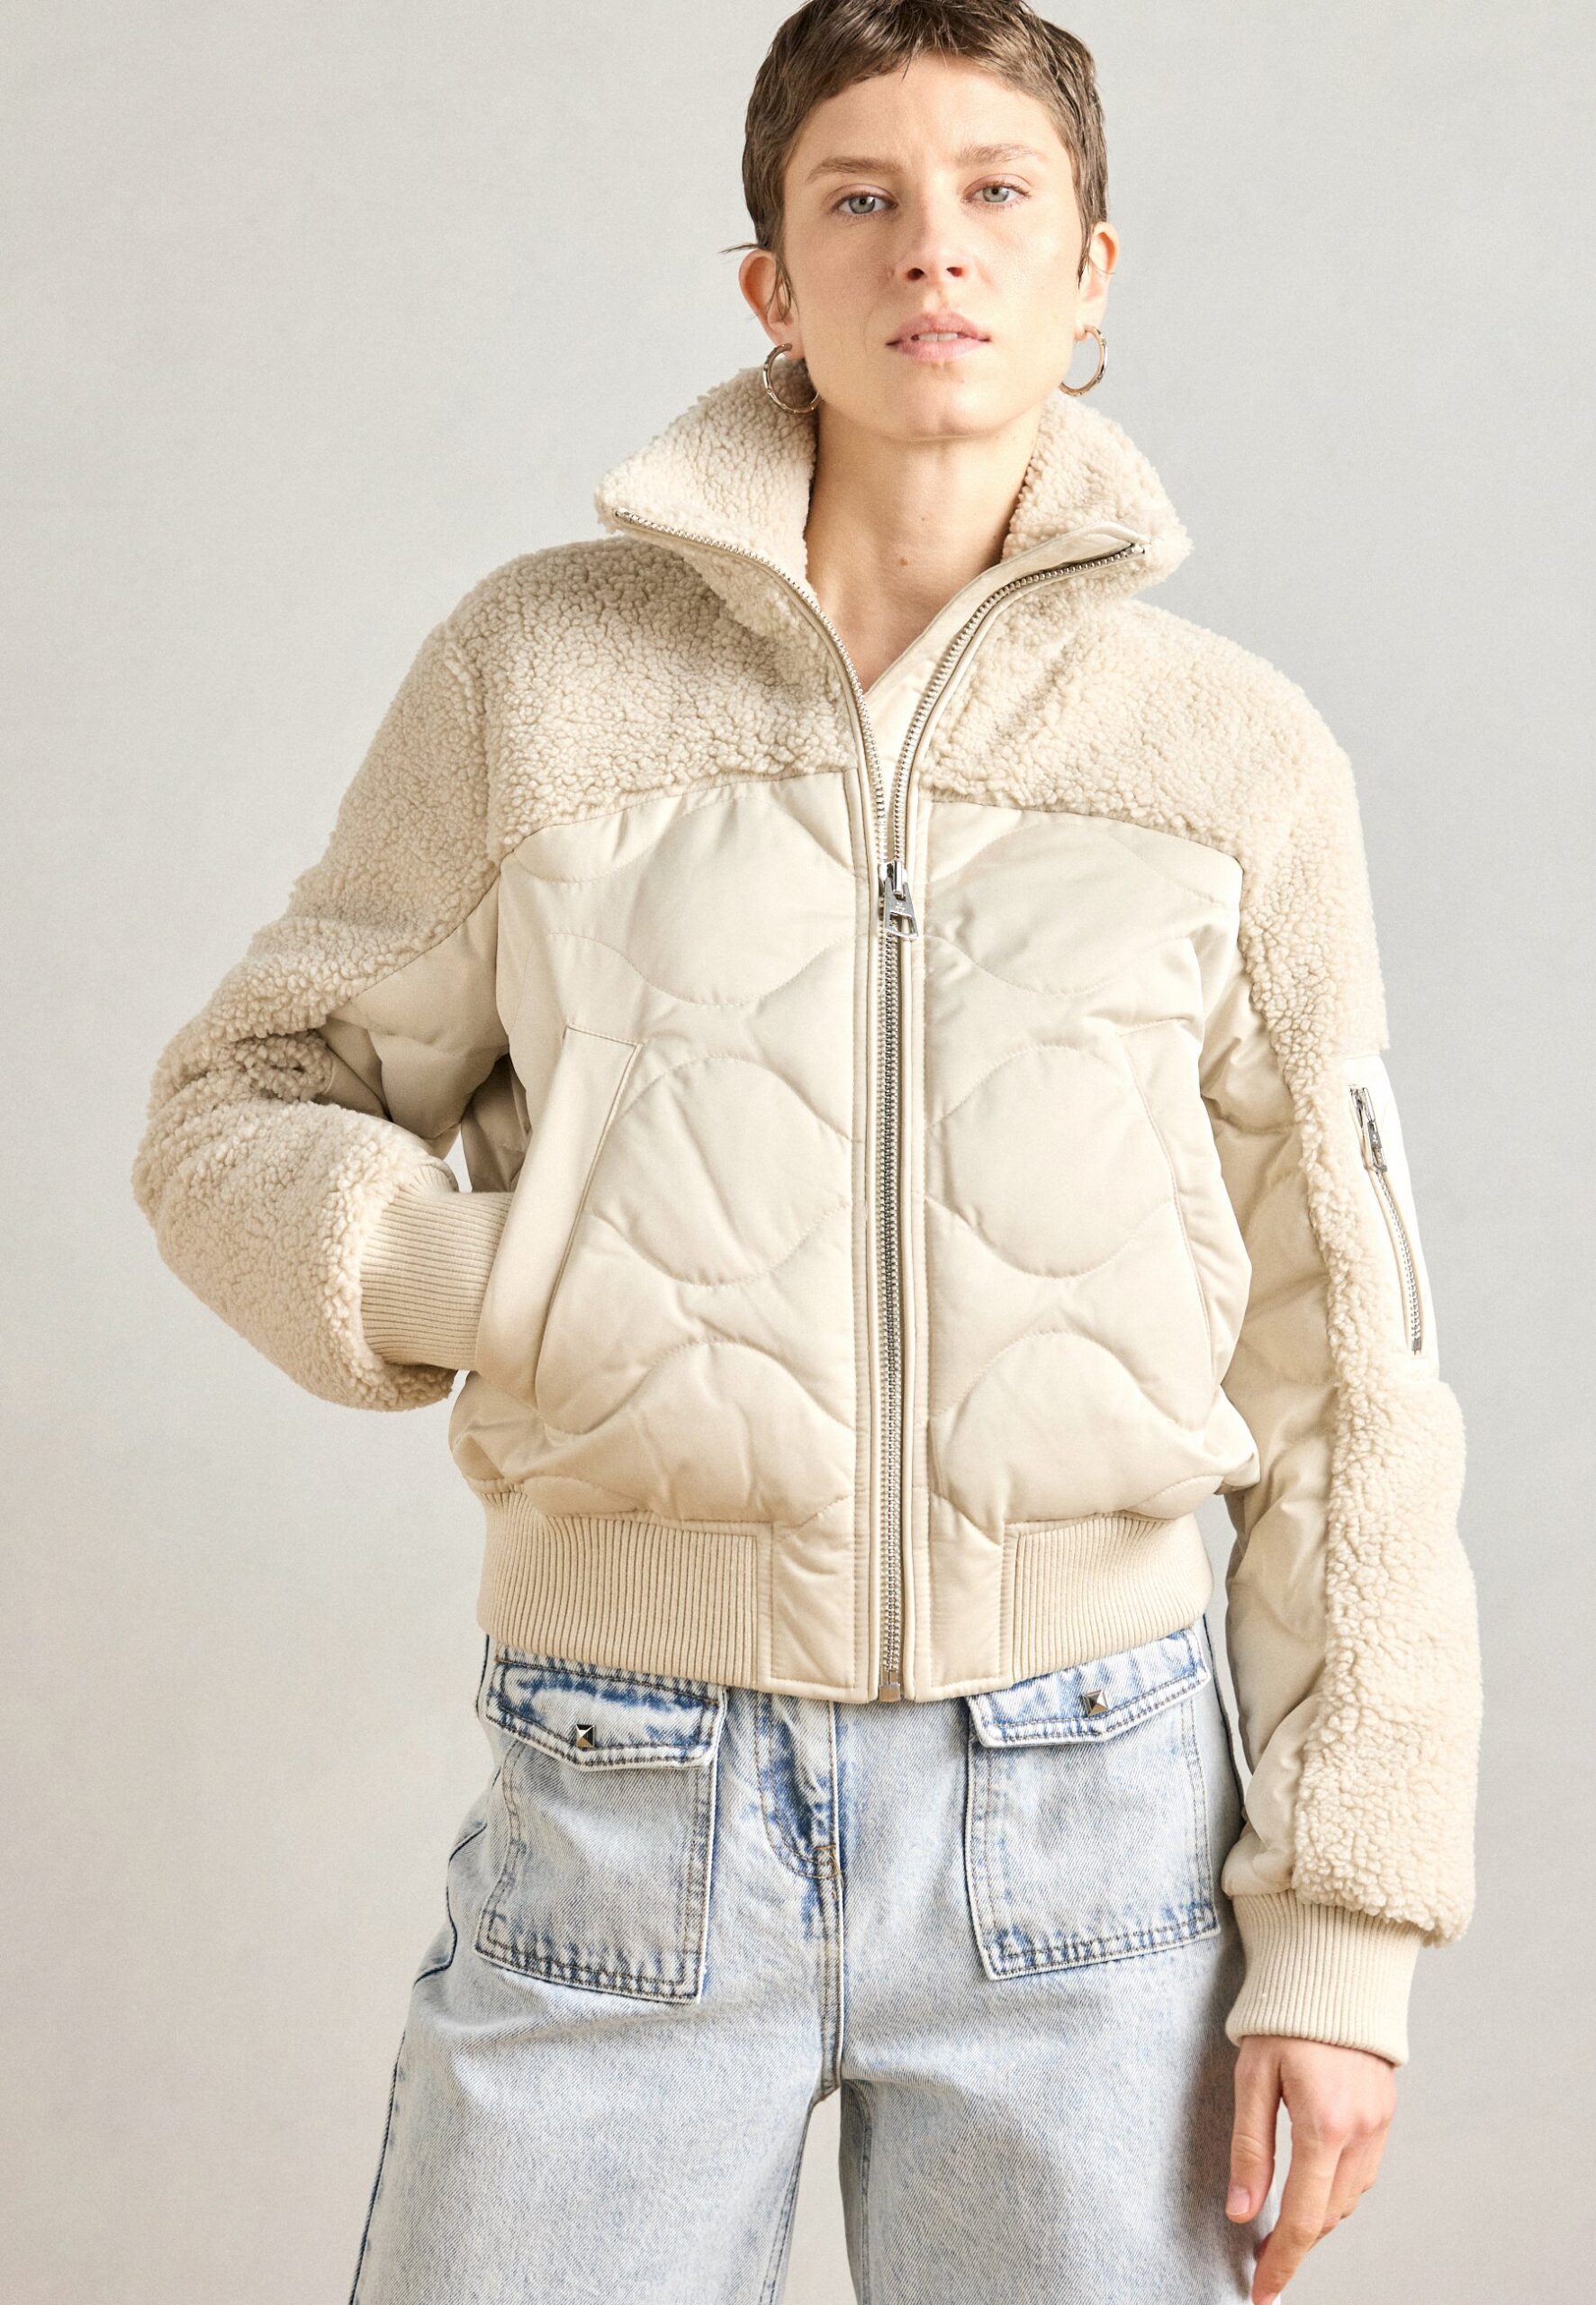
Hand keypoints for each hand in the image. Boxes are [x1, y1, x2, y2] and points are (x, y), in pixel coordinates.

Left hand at [1227, 2034, 1396, 2302]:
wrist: (1333, 1970)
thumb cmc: (1284, 2018)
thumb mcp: (1251, 2078)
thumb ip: (1249, 2148)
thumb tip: (1241, 2212)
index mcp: (1324, 2124)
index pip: (1301, 2217)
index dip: (1280, 2262)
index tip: (1261, 2292)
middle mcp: (1360, 2131)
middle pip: (1327, 2215)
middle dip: (1295, 2243)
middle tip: (1261, 2256)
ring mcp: (1380, 2123)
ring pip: (1349, 2200)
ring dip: (1316, 2218)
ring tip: (1281, 2225)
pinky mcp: (1386, 2113)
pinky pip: (1364, 2173)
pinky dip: (1337, 2191)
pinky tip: (1312, 2185)